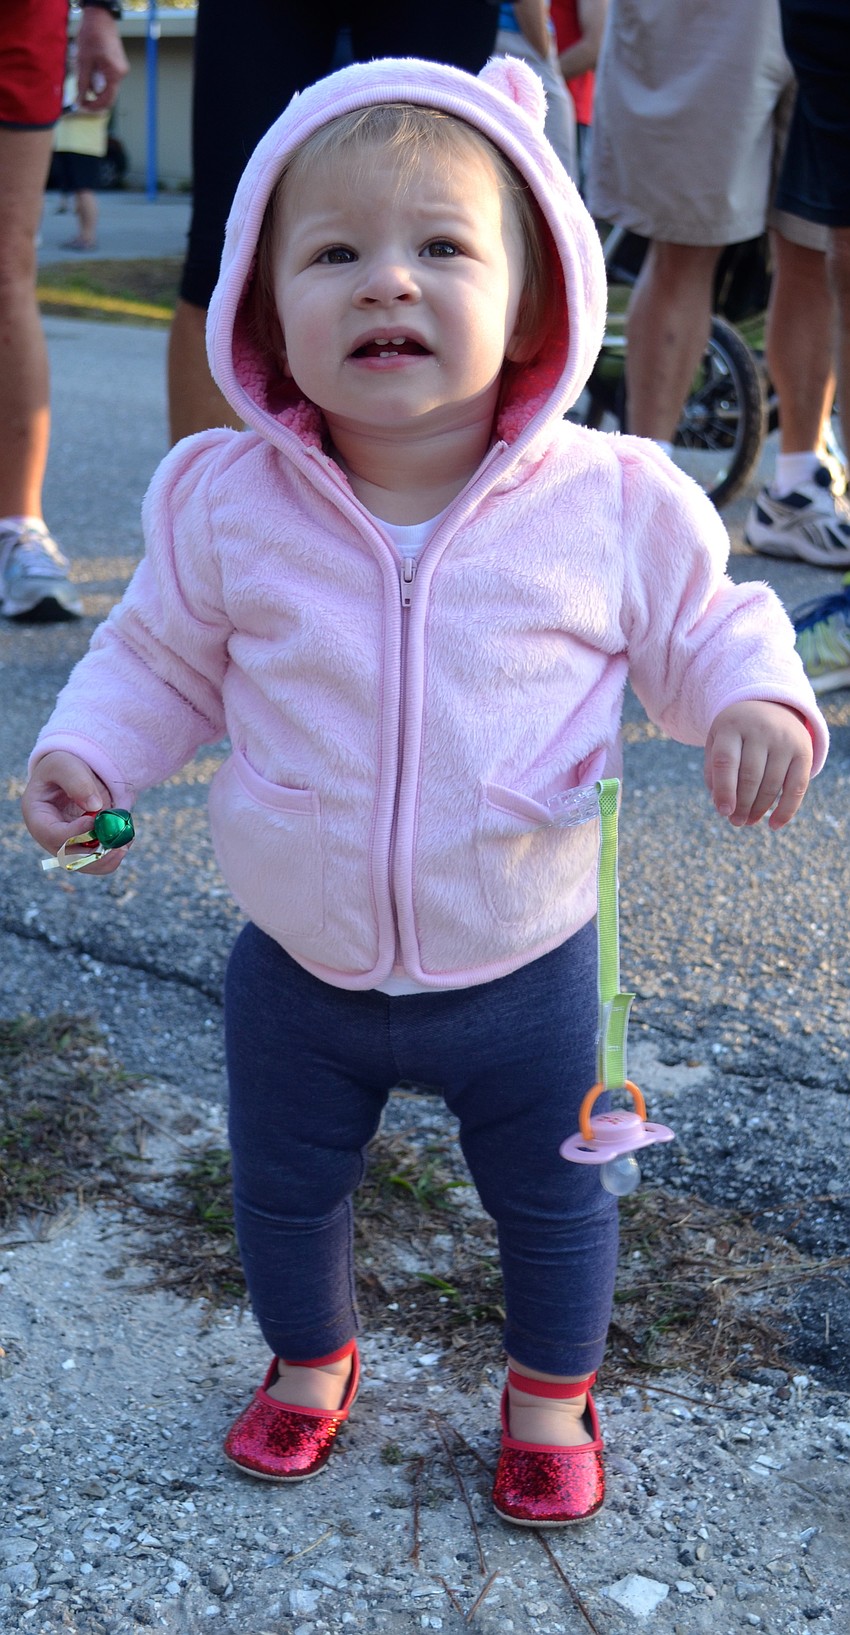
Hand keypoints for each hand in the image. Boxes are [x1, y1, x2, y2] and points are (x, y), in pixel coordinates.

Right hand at [22, 752, 127, 874]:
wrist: (72, 774)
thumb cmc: (63, 767)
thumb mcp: (65, 765)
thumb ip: (77, 782)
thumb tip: (95, 806)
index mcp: (37, 817)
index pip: (51, 834)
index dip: (73, 833)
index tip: (93, 822)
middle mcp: (49, 837)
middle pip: (68, 857)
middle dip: (94, 854)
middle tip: (119, 845)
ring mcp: (65, 845)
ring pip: (84, 864)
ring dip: (106, 859)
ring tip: (125, 844)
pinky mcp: (82, 847)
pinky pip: (96, 860)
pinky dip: (112, 855)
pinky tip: (125, 841)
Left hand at [76, 8, 128, 111]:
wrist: (99, 18)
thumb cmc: (92, 35)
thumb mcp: (83, 61)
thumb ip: (82, 83)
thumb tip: (80, 101)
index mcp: (115, 74)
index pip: (107, 100)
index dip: (94, 106)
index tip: (82, 107)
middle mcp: (121, 74)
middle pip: (108, 95)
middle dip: (94, 98)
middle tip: (79, 99)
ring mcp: (120, 69)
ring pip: (107, 87)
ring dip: (94, 87)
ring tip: (82, 76)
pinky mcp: (117, 65)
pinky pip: (107, 79)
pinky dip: (97, 80)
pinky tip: (89, 70)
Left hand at [704, 701, 812, 829]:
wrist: (770, 705)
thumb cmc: (736, 732)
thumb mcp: (718, 741)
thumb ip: (714, 770)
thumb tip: (721, 805)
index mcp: (732, 726)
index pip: (726, 761)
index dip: (724, 789)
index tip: (723, 812)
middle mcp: (760, 730)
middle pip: (750, 776)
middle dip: (742, 804)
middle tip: (735, 822)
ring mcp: (784, 740)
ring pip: (772, 783)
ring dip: (759, 809)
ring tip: (748, 821)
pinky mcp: (804, 751)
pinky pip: (797, 787)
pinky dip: (786, 810)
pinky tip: (774, 825)